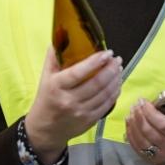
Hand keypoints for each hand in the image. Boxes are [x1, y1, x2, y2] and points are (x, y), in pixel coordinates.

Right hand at [25, 47, 122, 162]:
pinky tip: (117, 84)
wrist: (45, 129)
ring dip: (115, 80)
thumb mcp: (45, 77)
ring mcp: (80, 112)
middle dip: (110, 69)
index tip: (107, 52)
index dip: (95, 62)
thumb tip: (61, 35)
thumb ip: (54, 58)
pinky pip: (106, 105)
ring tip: (118, 69)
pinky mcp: (89, 121)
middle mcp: (69, 100)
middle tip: (117, 59)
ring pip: (104, 94)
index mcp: (56, 86)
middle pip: (96, 83)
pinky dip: (114, 93)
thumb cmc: (46, 99)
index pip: (78, 72)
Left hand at [125, 81, 164, 164]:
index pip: (162, 124)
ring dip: (133, 126)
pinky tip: (129, 127)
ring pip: (141, 141)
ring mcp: (163, 157)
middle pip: (149, 131)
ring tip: (131, 113)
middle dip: (139, 116)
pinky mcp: (156, 163)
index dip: (149, 112)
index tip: (143, 101)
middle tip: (135, 104)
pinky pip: (139, 151)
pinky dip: (131, 138)